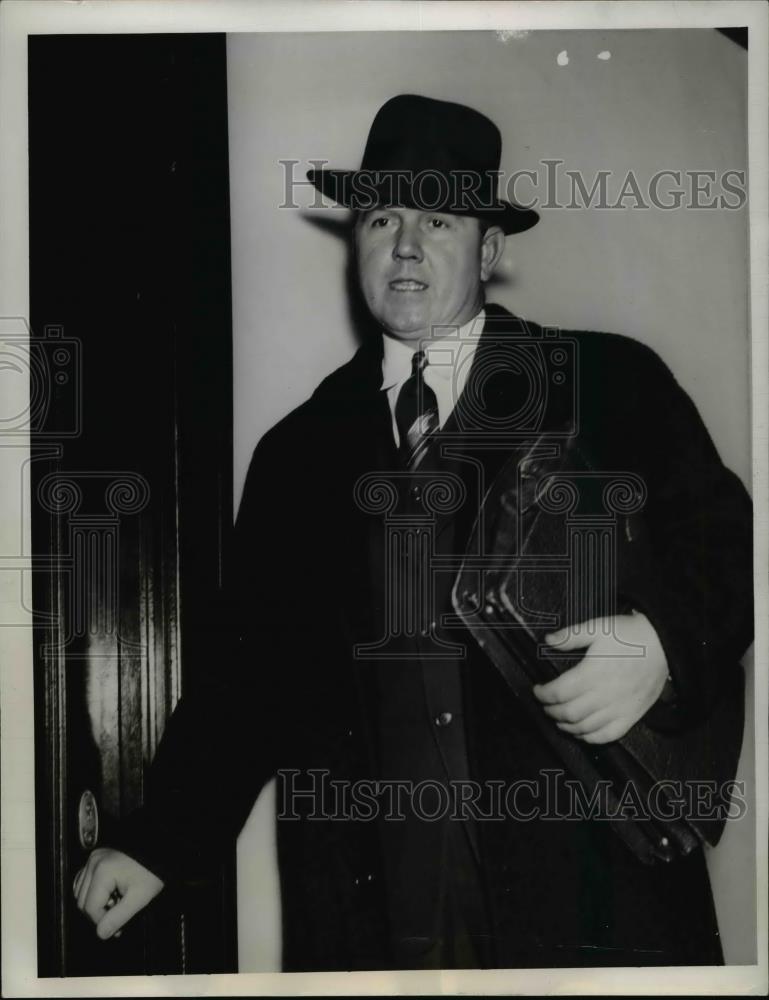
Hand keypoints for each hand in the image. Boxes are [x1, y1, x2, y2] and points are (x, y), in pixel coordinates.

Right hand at [73, 848, 163, 939]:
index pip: (90, 907)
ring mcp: (94, 859)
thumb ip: (118, 917)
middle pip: (82, 901)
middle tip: (118, 911)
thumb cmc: (151, 873)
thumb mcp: (139, 898)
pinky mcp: (96, 859)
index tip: (117, 925)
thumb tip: (101, 933)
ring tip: (115, 900)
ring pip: (80, 893)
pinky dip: (93, 892)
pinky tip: (109, 892)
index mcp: (103, 870)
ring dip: (95, 902)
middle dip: (99, 912)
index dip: (102, 921)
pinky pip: (84, 882)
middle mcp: (94, 862)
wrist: (158, 854)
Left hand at [532, 612, 668, 743]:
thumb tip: (548, 640)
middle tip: (545, 705)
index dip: (543, 694)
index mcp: (592, 673)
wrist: (663, 645)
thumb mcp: (598, 627)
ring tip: (558, 719)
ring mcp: (619, 708)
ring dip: (566, 726)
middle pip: (568, 713)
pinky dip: (590, 738)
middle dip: (551, 711)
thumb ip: (571, 635)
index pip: (558, 692)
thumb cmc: (629, 635)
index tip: (537, 690)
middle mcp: (604, 694)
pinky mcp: (631, 716)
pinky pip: (607, 735)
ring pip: (585, 727)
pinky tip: (581, 732)